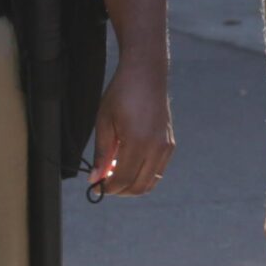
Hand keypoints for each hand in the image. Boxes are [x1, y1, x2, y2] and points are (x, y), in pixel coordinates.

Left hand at [87, 56, 171, 197]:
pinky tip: (128, 163)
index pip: (123, 180)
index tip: (95, 187)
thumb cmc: (121, 94)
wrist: (146, 74)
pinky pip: (157, 171)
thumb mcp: (104, 123)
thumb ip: (102, 154)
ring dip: (132, 184)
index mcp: (138, 142)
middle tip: (105, 183)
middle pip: (139, 187)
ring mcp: (166, 147)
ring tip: (115, 172)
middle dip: (120, 190)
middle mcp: (156, 148)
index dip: (107, 188)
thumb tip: (95, 179)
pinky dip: (143, 174)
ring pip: (150, 182)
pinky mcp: (170, 144)